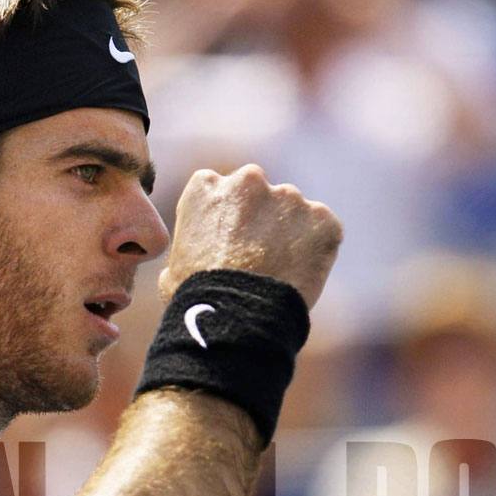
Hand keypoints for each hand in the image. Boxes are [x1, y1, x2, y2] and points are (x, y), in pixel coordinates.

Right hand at [158, 164, 341, 308]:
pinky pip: (322, 231)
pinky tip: (298, 276)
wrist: (236, 316)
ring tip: (278, 272)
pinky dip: (316, 250)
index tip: (224, 241)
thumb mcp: (172, 267)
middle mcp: (249, 180)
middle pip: (257, 192)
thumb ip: (187, 249)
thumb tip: (189, 263)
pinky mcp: (323, 219)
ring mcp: (290, 197)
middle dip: (258, 216)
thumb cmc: (195, 296)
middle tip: (254, 255)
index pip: (217, 189)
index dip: (222, 216)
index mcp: (205, 186)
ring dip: (288, 233)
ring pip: (292, 211)